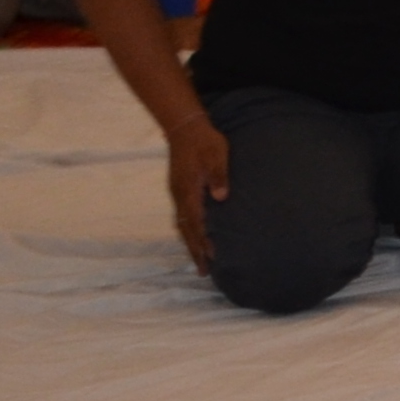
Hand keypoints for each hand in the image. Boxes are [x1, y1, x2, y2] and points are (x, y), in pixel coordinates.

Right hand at [162, 111, 232, 272]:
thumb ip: (219, 176)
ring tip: (200, 259)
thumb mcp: (216, 155)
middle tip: (204, 271)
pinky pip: (182, 216)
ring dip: (190, 242)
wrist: (185, 129)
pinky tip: (195, 235)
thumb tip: (221, 198)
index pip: (195, 223)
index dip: (202, 242)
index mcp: (189, 191)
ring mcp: (177, 194)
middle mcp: (180, 196)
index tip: (210, 258)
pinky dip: (188, 230)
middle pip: (186, 230)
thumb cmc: (205, 142)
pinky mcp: (179, 189)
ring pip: (182, 225)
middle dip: (195, 251)